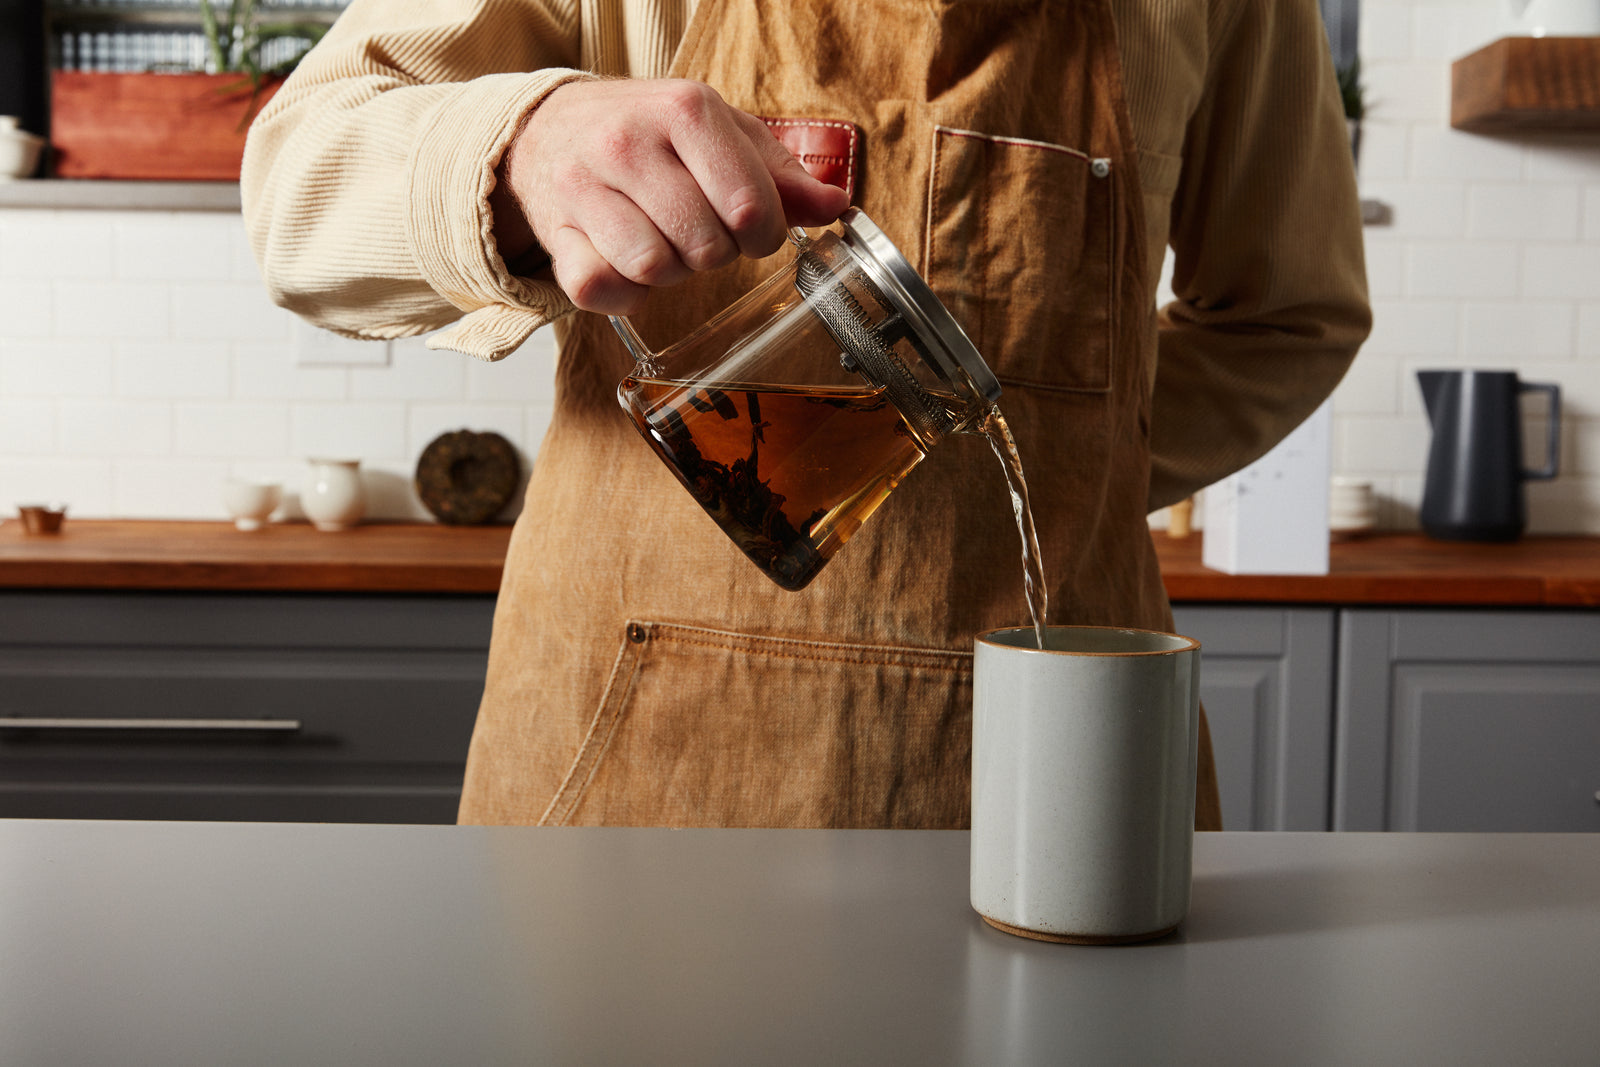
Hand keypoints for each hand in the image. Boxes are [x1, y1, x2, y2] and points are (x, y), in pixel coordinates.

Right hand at [494, 79, 850, 314]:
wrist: (552, 126)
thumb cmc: (651, 133)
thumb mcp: (722, 134)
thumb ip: (781, 175)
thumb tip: (835, 206)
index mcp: (685, 111)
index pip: (747, 205)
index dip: (763, 234)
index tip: (751, 228)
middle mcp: (629, 142)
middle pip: (705, 245)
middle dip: (715, 253)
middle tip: (699, 232)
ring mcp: (583, 186)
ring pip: (654, 268)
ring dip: (671, 273)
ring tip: (662, 241)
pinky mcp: (554, 231)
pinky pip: (602, 289)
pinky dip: (624, 294)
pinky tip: (626, 266)